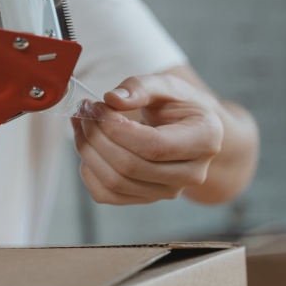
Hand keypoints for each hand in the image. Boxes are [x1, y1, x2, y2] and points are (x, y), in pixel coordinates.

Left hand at [72, 74, 223, 204]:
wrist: (188, 129)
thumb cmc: (179, 105)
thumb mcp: (167, 86)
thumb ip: (141, 87)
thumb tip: (113, 99)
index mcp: (204, 140)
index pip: (154, 146)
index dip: (117, 129)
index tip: (97, 107)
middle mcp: (191, 173)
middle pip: (130, 166)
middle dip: (97, 137)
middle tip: (84, 112)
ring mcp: (168, 191)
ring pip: (115, 182)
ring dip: (88, 152)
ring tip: (81, 125)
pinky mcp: (145, 198)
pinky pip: (106, 195)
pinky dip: (88, 172)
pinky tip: (88, 148)